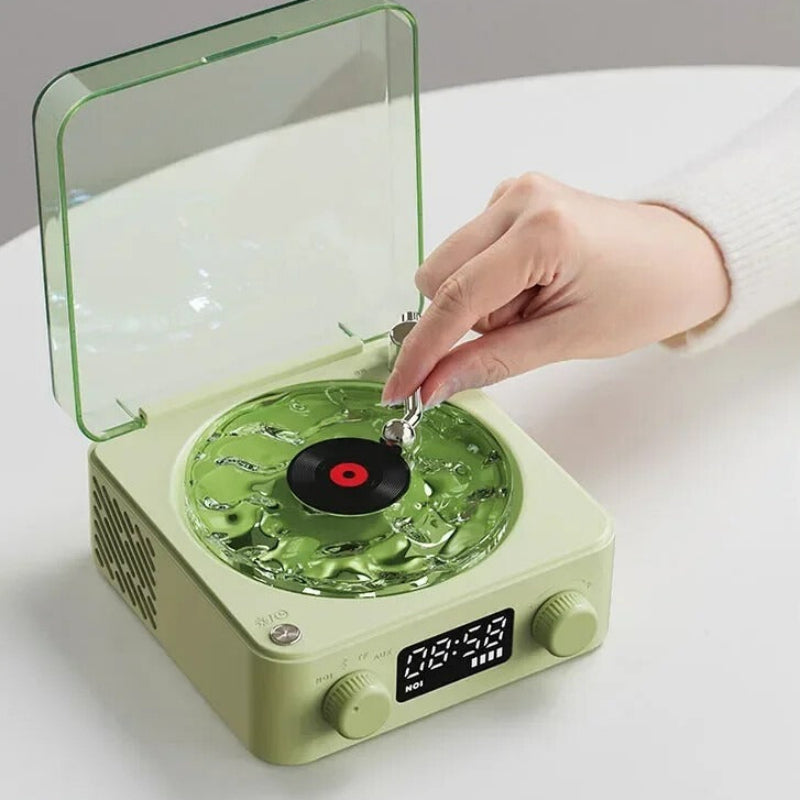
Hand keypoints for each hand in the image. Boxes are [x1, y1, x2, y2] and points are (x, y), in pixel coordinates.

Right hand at [382, 172, 729, 406]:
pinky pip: (468, 253)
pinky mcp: (512, 199)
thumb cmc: (644, 294)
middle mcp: (519, 199)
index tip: (399, 387)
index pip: (455, 299)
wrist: (683, 258)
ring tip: (535, 304)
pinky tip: (531, 284)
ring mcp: (514, 193)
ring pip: (449, 267)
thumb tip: (432, 384)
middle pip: (438, 278)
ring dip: (479, 302)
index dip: (421, 351)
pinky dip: (489, 283)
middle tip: (523, 327)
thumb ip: (490, 362)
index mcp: (541, 232)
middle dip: (467, 319)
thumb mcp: (566, 340)